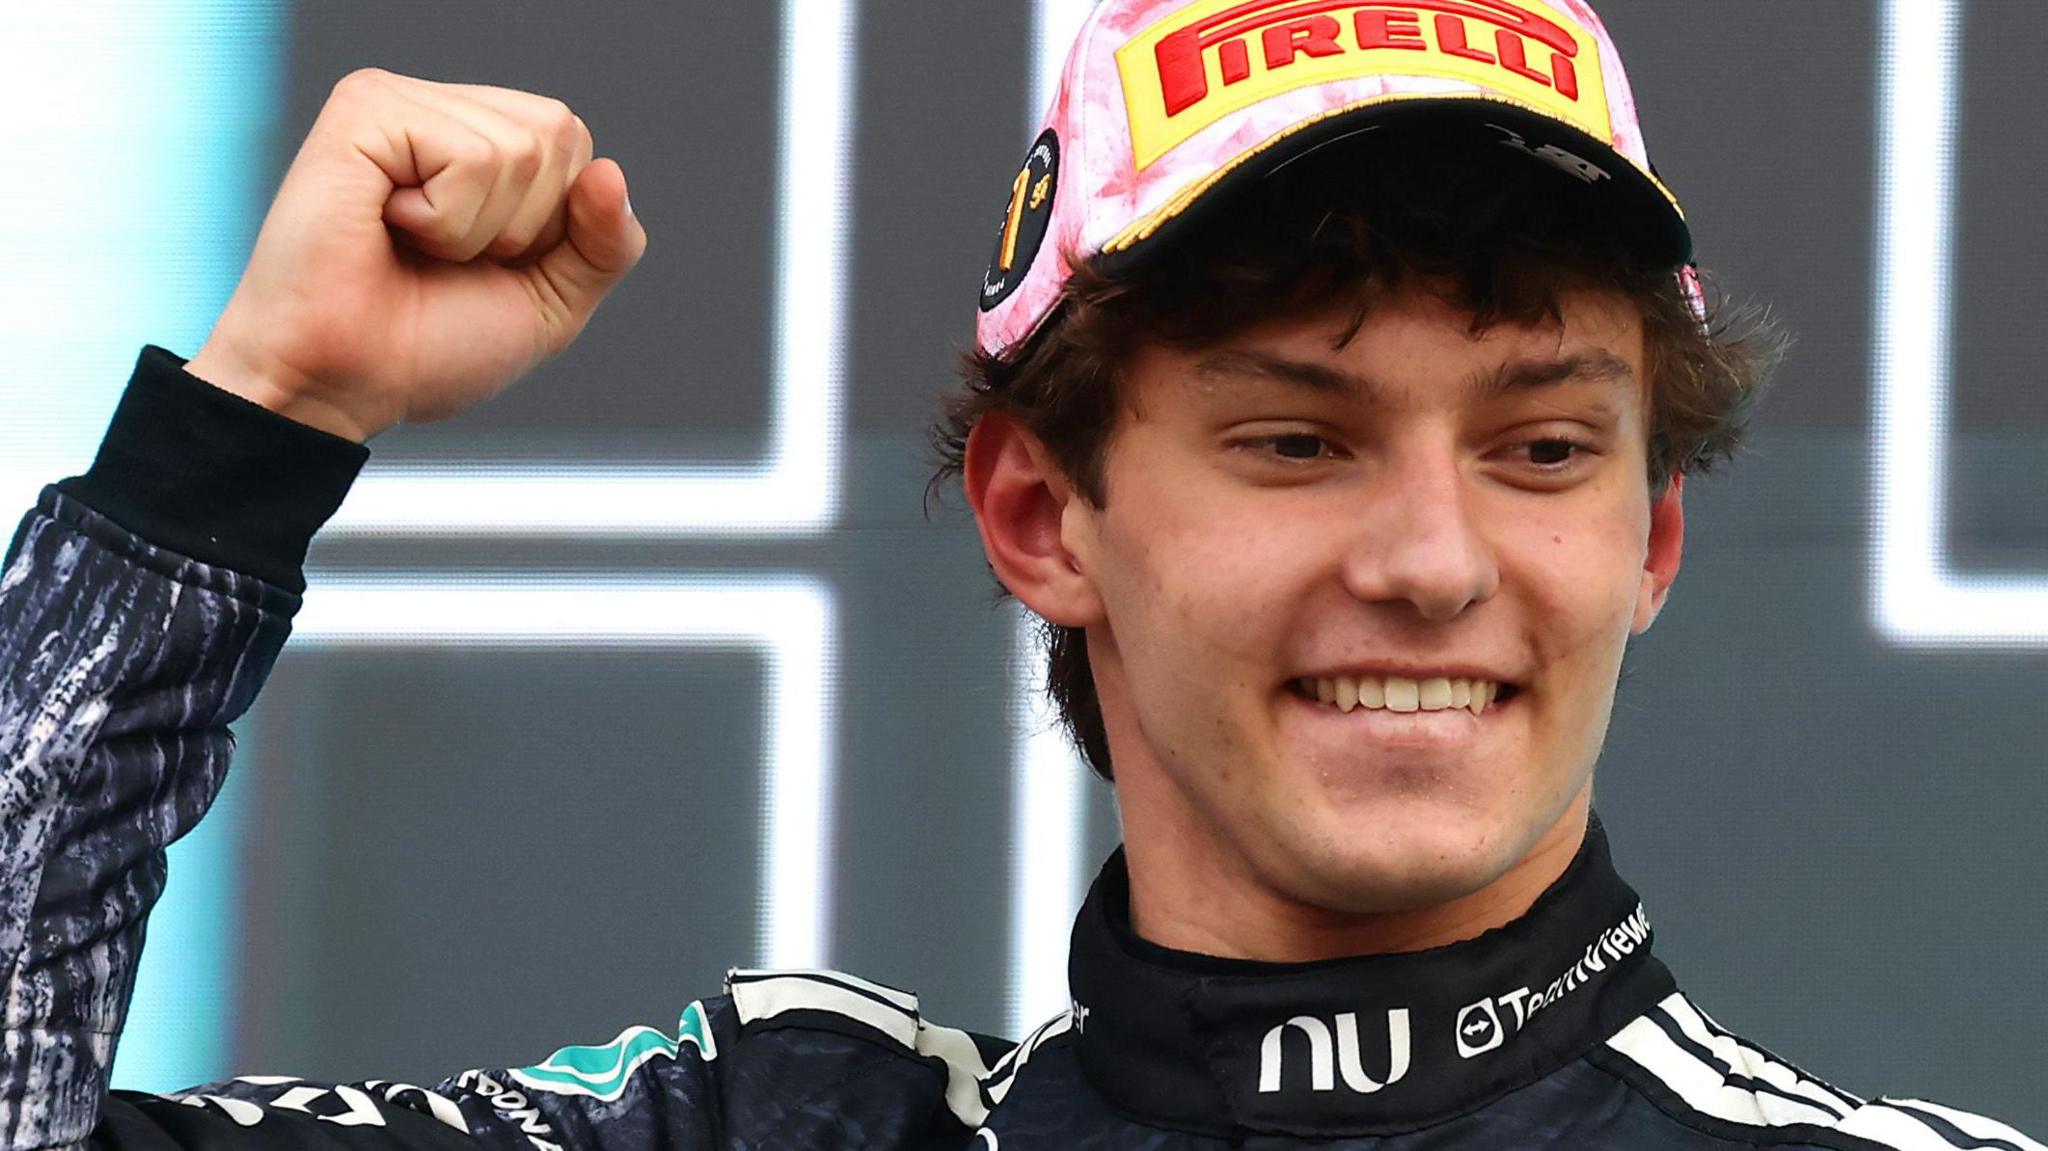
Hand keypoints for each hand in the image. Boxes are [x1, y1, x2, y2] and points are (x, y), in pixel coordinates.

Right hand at [183, 68, 648, 442]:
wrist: (343, 385)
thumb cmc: (425, 347)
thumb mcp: (550, 302)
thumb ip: (605, 244)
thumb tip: (610, 173)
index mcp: (478, 140)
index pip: (576, 147)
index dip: (553, 227)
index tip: (480, 264)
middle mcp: (438, 109)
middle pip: (558, 135)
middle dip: (522, 227)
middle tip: (443, 257)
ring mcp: (398, 103)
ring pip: (519, 149)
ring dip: (477, 231)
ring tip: (412, 245)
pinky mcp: (363, 111)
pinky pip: (469, 157)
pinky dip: (445, 221)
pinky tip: (387, 227)